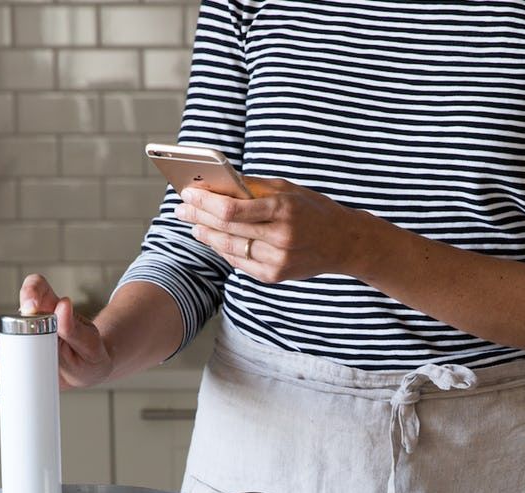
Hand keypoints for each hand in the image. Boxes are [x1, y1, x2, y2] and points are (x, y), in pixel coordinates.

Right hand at [0, 274, 113, 388]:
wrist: (87, 372)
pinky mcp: (10, 358)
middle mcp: (30, 320)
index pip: (36, 286)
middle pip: (8, 321)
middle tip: (29, 355)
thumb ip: (76, 329)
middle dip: (11, 339)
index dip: (29, 291)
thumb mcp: (91, 345)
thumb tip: (63, 306)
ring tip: (30, 370)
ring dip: (4, 359)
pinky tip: (14, 377)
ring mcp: (18, 340)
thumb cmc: (90, 354)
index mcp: (51, 307)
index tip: (31, 305)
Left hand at [174, 177, 379, 282]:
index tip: (188, 192)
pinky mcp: (274, 276)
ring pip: (229, 248)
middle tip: (181, 208)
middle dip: (199, 217)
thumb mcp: (287, 189)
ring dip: (206, 235)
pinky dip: (223, 250)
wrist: (344, 243)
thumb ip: (252, 187)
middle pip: (226, 228)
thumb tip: (217, 183)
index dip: (205, 202)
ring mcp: (277, 260)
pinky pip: (239, 262)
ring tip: (193, 225)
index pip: (232, 209)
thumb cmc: (313, 210)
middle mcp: (280, 238)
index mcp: (283, 210)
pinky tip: (213, 239)